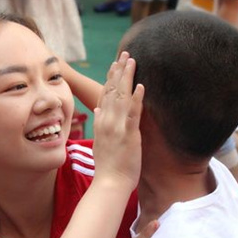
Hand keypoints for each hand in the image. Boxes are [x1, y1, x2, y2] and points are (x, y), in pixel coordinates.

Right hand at [92, 51, 143, 190]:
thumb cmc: (107, 167)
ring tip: (132, 61)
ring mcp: (117, 127)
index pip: (105, 95)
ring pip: (121, 97)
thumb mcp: (99, 143)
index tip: (116, 64)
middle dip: (119, 71)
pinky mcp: (128, 135)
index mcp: (101, 123)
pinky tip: (140, 86)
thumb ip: (99, 125)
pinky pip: (133, 114)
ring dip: (127, 78)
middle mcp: (106, 122)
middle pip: (112, 91)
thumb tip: (97, 110)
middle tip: (125, 53)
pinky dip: (136, 99)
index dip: (111, 78)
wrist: (109, 184)